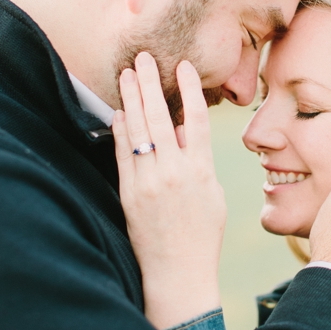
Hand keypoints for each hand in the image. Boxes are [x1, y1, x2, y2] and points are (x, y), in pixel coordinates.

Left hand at [113, 53, 225, 329]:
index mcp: (201, 170)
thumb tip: (181, 133)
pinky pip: (123, 154)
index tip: (181, 65)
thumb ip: (198, 162)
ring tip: (125, 74)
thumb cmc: (202, 236)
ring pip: (138, 130)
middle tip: (141, 58)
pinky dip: (121, 131)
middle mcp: (175, 171)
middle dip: (149, 83)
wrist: (179, 271)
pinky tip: (118, 112)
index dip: (188, 89)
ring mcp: (150, 181)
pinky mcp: (130, 193)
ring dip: (131, 99)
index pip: (195, 119)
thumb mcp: (212, 195)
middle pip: (160, 116)